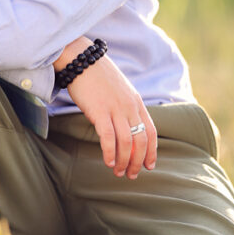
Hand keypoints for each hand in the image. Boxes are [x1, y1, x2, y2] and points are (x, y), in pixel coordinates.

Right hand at [63, 48, 156, 178]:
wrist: (81, 59)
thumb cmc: (97, 75)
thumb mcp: (119, 90)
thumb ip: (125, 106)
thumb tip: (126, 125)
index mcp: (136, 102)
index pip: (151, 132)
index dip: (152, 151)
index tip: (149, 166)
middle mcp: (130, 107)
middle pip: (141, 141)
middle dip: (137, 162)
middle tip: (131, 175)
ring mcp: (115, 109)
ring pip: (126, 143)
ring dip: (123, 161)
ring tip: (118, 172)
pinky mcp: (99, 111)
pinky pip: (108, 137)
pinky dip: (110, 153)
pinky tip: (108, 162)